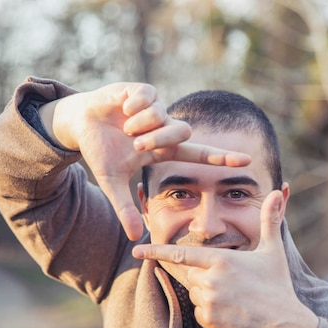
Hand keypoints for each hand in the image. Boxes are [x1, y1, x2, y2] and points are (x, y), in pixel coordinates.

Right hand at [39, 83, 250, 239]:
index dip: (221, 157)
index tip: (247, 161)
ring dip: (142, 124)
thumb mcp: (112, 181)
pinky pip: (148, 97)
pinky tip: (123, 108)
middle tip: (136, 143)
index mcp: (164, 148)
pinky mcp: (141, 90)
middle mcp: (164, 127)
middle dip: (158, 139)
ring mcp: (155, 108)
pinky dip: (134, 105)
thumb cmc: (100, 151)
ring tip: (124, 127)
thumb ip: (125, 207)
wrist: (80, 124)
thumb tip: (135, 237)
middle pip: (182, 132)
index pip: (199, 153)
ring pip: (163, 115)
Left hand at [132, 190, 318, 327]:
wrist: (283, 324)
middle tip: (231, 282)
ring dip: (207, 293)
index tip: (137, 249)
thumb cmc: (277, 285)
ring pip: (194, 292)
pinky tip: (232, 311)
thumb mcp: (272, 251)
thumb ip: (269, 220)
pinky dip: (210, 311)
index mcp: (221, 260)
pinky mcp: (209, 320)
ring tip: (235, 297)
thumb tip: (277, 191)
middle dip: (203, 275)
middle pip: (190, 273)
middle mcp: (211, 280)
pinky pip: (199, 312)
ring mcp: (209, 301)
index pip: (181, 254)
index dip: (157, 251)